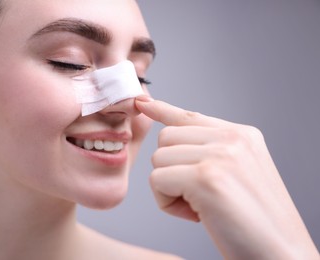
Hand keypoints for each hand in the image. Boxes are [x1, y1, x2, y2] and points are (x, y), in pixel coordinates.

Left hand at [135, 96, 318, 259]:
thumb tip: (170, 136)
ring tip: (200, 207)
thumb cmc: (256, 222)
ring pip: (158, 159)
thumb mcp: (238, 174)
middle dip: (171, 170)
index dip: (163, 110)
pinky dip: (167, 203)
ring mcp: (220, 155)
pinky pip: (157, 180)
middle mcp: (232, 138)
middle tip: (197, 196)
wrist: (282, 255)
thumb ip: (209, 152)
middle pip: (166, 139)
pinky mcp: (205, 178)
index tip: (142, 103)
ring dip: (169, 188)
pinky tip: (196, 216)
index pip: (190, 116)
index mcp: (242, 135)